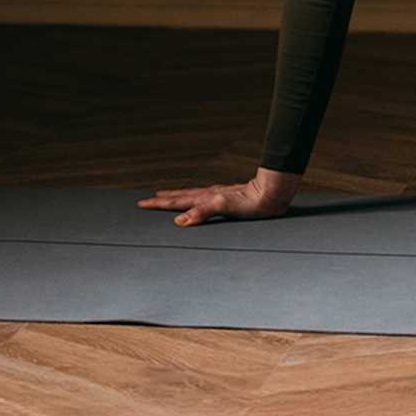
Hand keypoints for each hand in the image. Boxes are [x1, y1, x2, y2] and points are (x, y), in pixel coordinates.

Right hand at [138, 172, 297, 225]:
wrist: (271, 194)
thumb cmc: (252, 202)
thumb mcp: (224, 207)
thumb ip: (202, 212)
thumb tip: (179, 220)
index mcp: (206, 198)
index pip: (177, 201)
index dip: (160, 203)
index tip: (143, 203)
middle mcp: (209, 194)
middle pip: (181, 196)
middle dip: (163, 199)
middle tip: (147, 199)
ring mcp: (218, 195)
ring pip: (191, 195)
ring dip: (176, 196)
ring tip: (166, 195)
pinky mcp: (227, 198)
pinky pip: (203, 198)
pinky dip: (193, 199)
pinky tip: (197, 200)